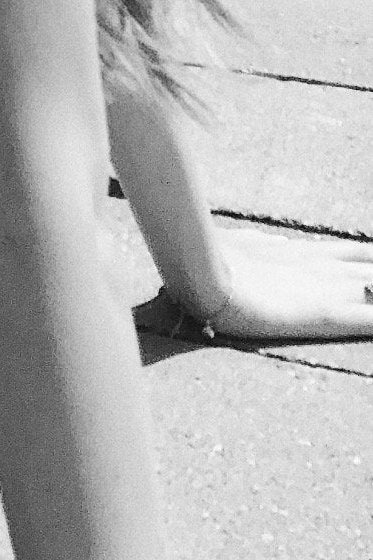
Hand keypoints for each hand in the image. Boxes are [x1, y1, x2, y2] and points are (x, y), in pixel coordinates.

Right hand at [167, 226, 372, 341]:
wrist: (202, 269)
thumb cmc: (208, 258)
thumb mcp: (236, 245)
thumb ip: (256, 245)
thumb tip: (266, 240)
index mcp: (300, 252)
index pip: (350, 253)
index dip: (368, 258)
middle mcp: (321, 267)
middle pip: (369, 269)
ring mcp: (327, 289)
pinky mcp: (326, 315)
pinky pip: (368, 319)